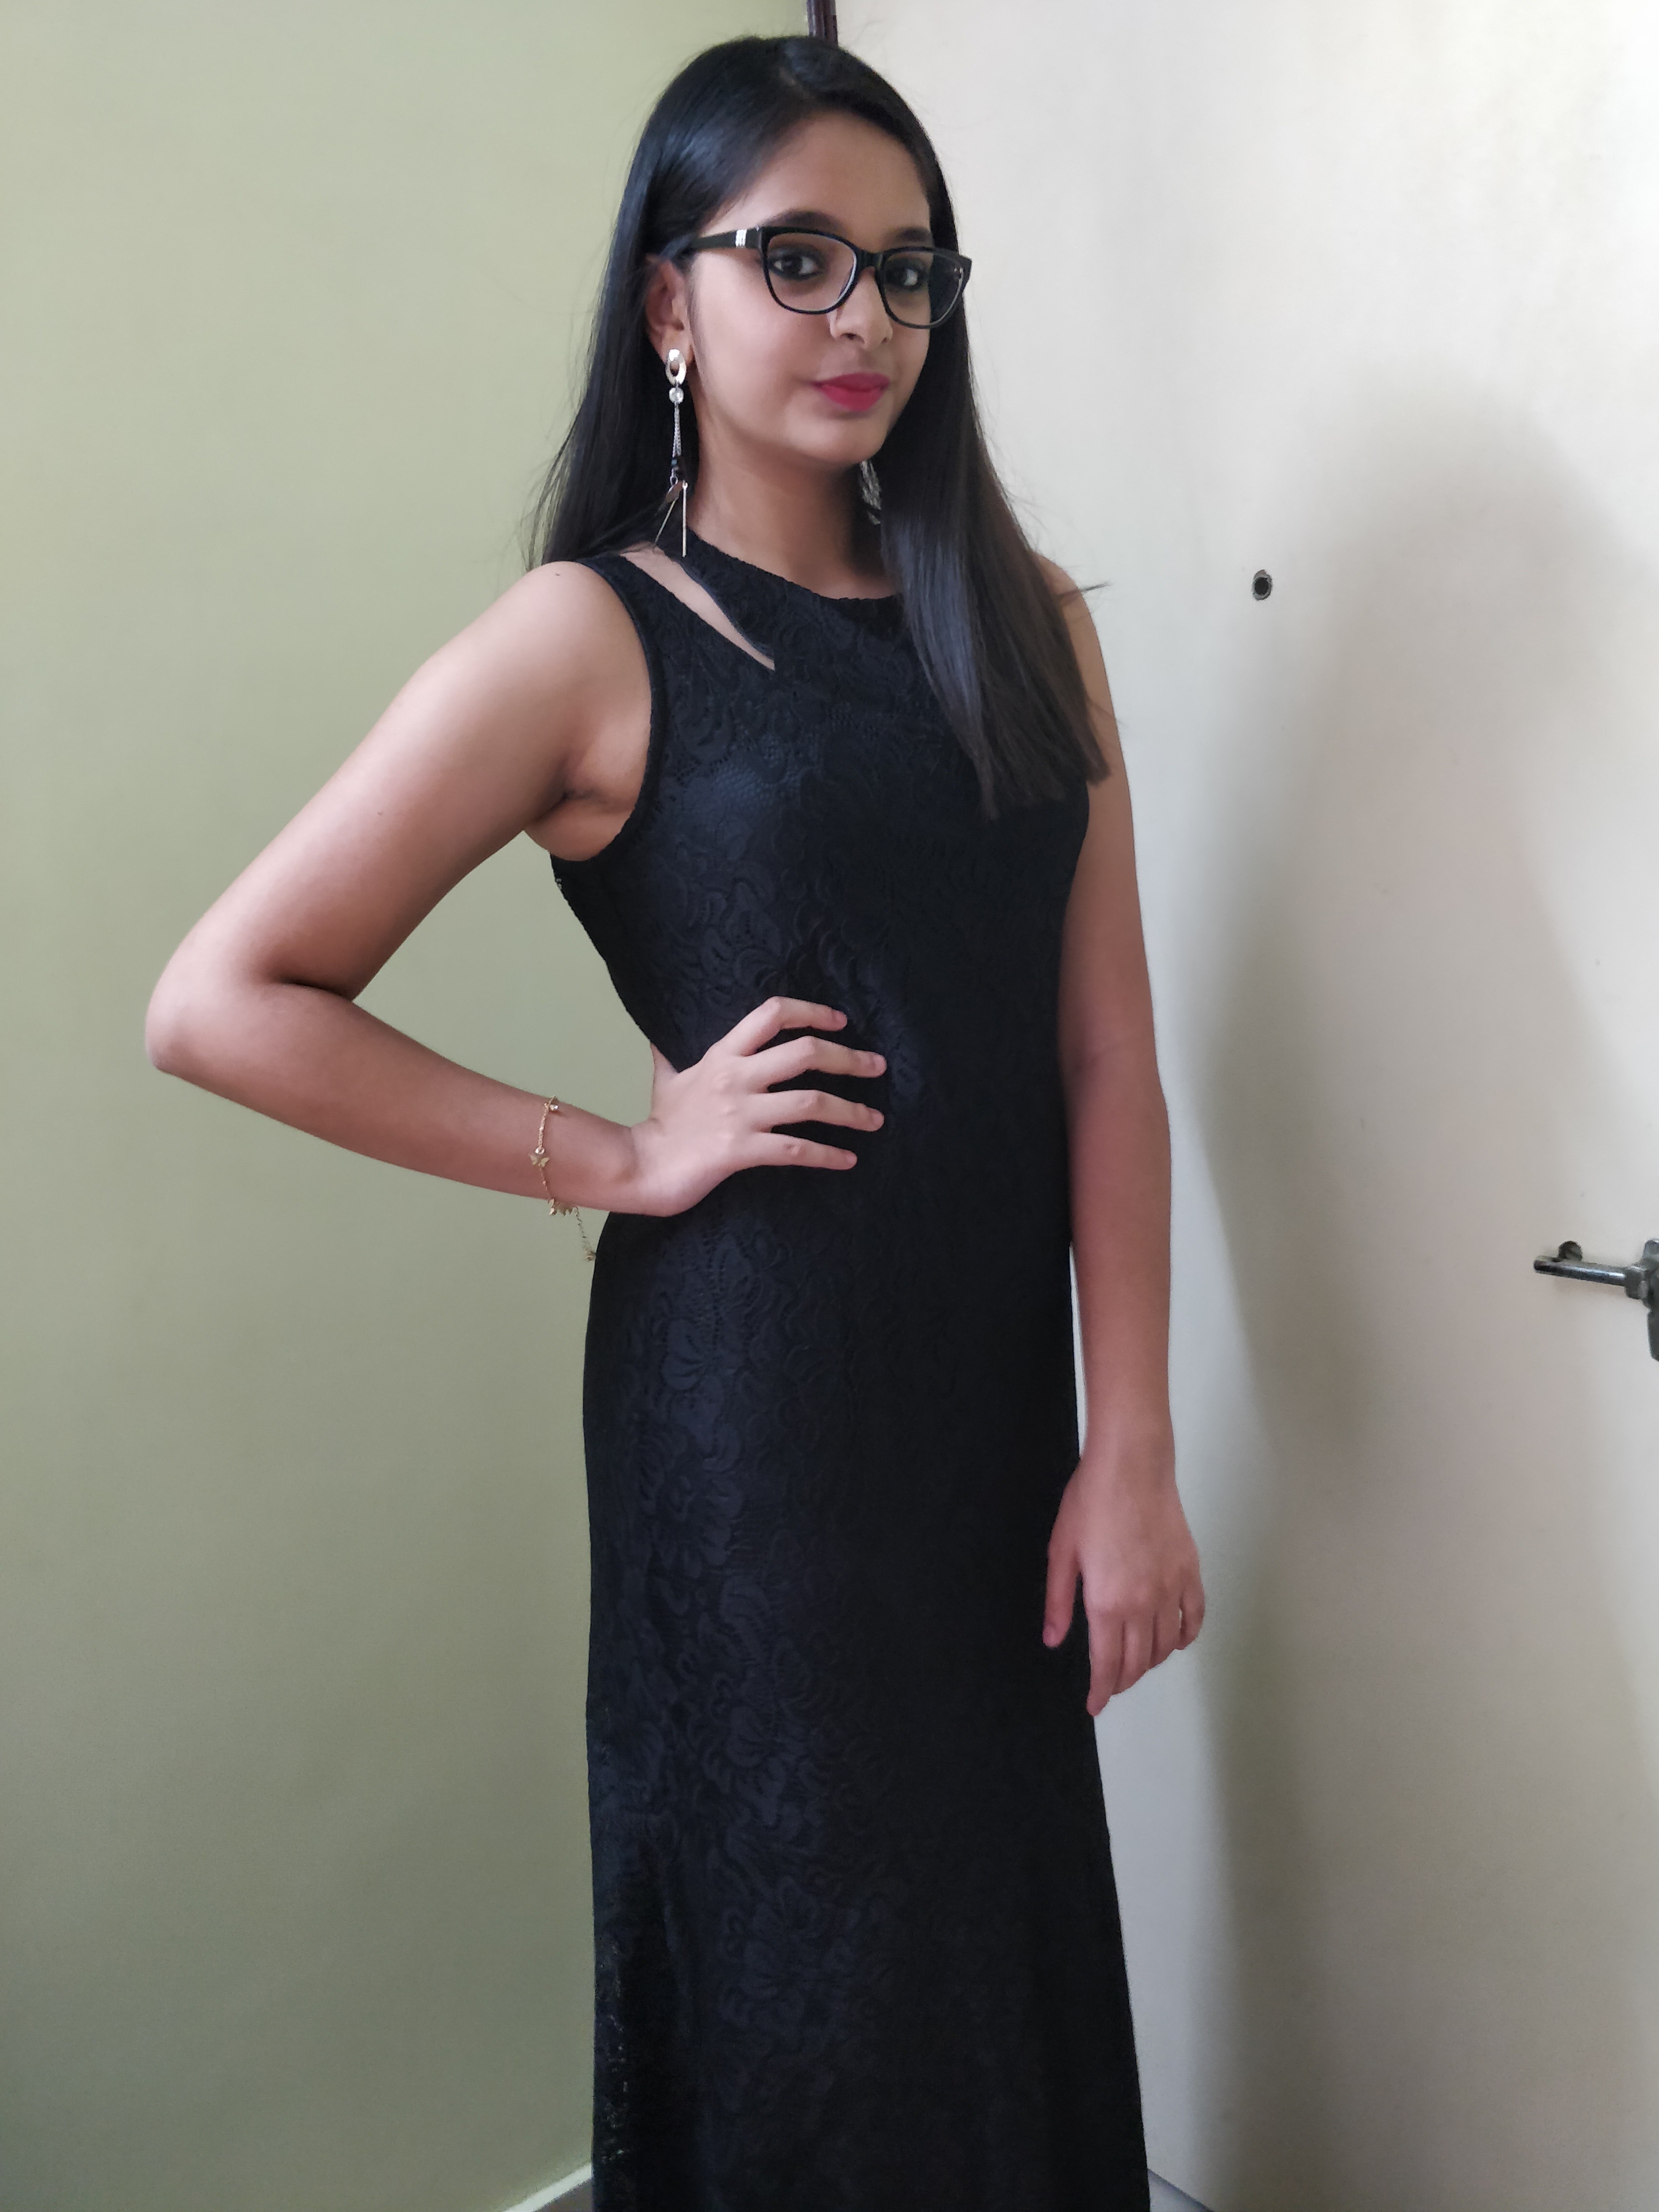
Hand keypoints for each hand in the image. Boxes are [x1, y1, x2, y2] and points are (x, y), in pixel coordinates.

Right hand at [624, 995, 885, 1216]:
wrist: (639, 1166)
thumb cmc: (660, 1125)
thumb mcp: (668, 1080)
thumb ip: (671, 1056)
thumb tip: (658, 1038)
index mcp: (722, 1056)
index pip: (772, 1015)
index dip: (811, 1012)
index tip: (840, 1021)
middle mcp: (735, 1078)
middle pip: (805, 1053)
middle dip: (848, 1059)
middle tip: (877, 1067)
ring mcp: (740, 1114)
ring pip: (810, 1103)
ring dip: (850, 1111)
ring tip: (874, 1120)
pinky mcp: (741, 1151)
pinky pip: (797, 1150)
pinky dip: (828, 1155)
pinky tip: (848, 1160)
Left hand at [1041, 1429, 1204, 1714]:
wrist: (1131, 1466)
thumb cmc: (1090, 1502)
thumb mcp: (1061, 1553)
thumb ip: (1058, 1602)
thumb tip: (1054, 1640)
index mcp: (1107, 1603)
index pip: (1108, 1664)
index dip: (1102, 1691)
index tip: (1096, 1704)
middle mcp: (1143, 1604)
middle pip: (1138, 1661)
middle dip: (1123, 1680)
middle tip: (1112, 1683)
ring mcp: (1171, 1589)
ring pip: (1166, 1645)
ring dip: (1150, 1661)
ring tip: (1136, 1660)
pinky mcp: (1190, 1572)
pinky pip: (1193, 1617)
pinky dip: (1185, 1636)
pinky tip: (1175, 1640)